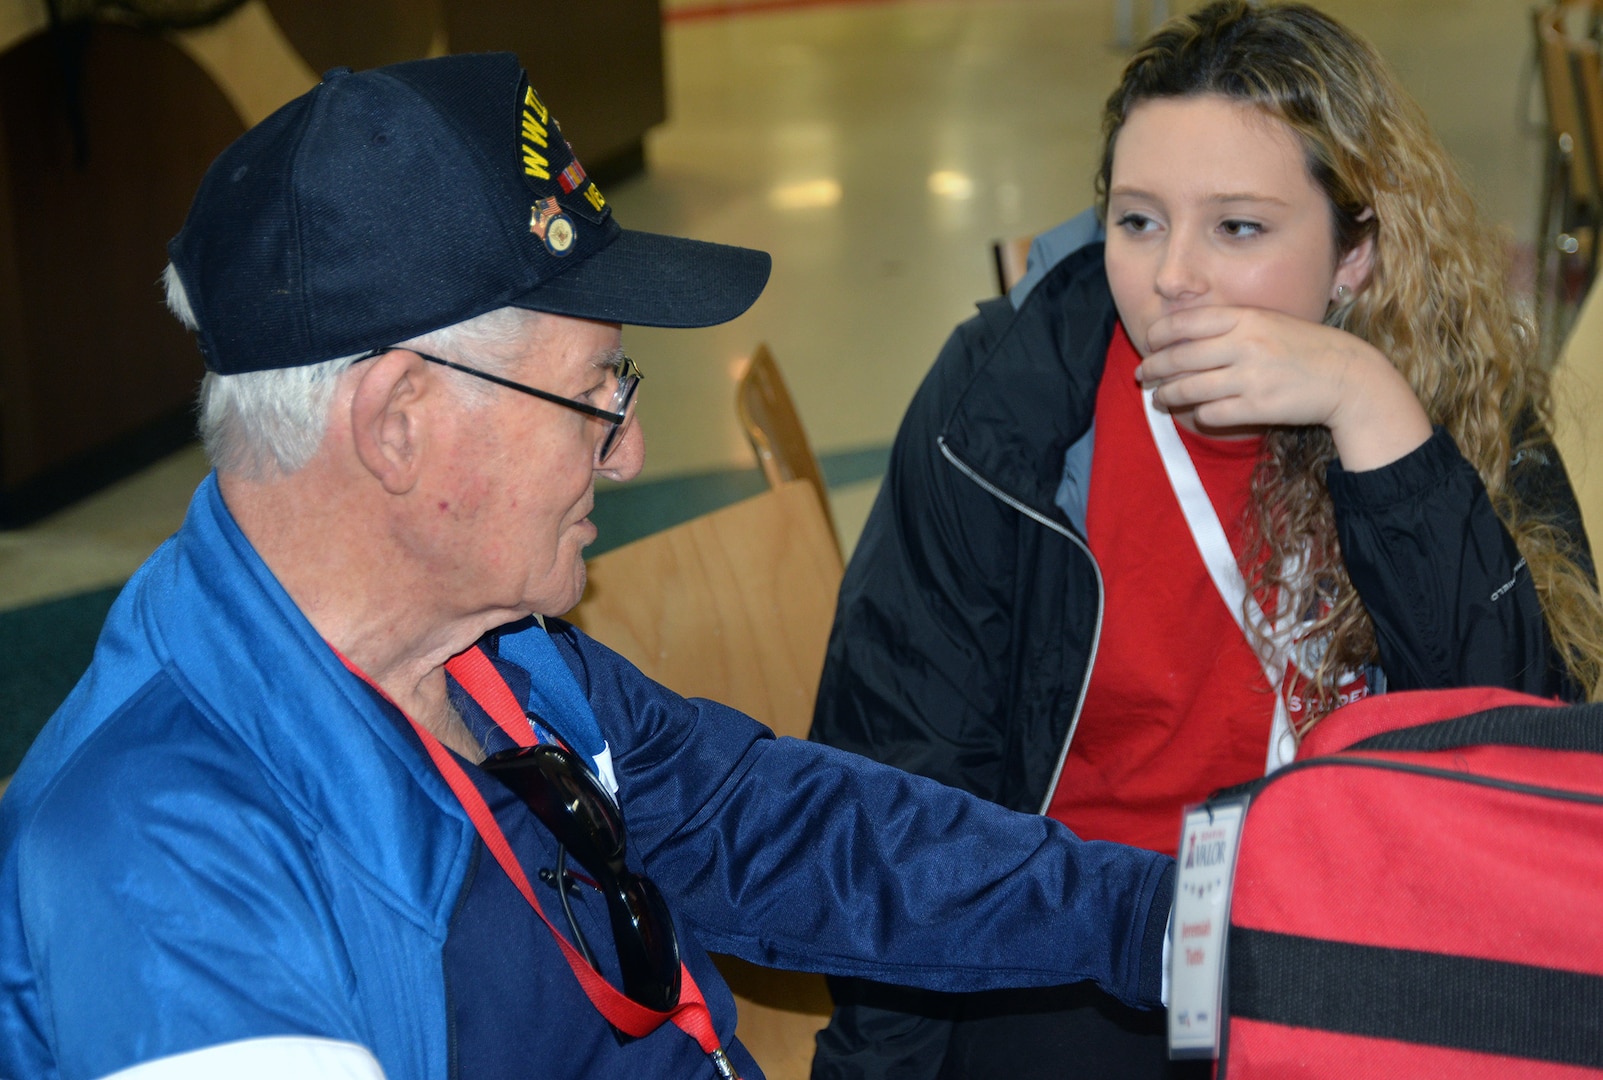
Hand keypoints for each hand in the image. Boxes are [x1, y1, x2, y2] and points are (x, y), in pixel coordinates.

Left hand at [1134, 306, 1432, 470]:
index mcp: (1247, 318)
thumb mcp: (1269, 322)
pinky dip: (1198, 414)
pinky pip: (1211, 413)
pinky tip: (1196, 412)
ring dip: (1167, 395)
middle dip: (1153, 368)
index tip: (1148, 342)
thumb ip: (1232, 324)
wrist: (1347, 376)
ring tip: (1158, 398)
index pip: (1187, 322)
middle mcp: (1245, 344)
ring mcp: (1251, 377)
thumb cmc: (1304, 348)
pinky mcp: (1258, 407)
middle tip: (1143, 375)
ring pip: (1189, 388)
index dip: (1160, 334)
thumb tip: (1185, 334)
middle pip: (1180, 357)